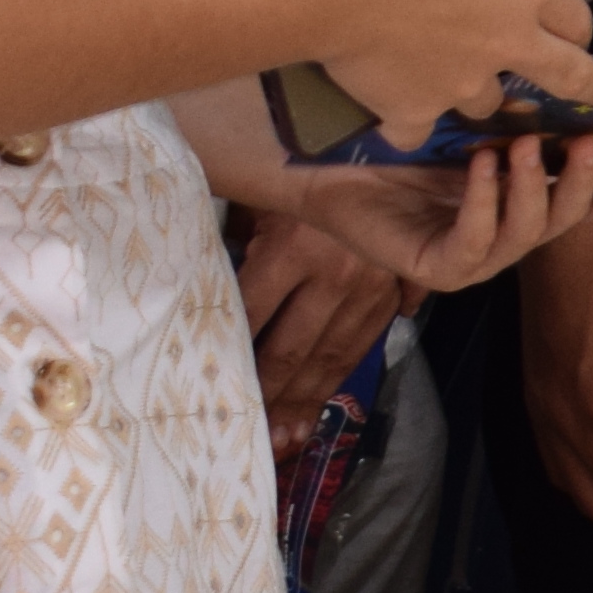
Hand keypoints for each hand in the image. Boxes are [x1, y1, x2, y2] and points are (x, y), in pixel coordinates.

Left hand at [231, 140, 592, 444]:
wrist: (321, 163)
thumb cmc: (392, 140)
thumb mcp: (466, 120)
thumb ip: (517, 116)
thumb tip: (570, 78)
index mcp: (517, 204)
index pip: (584, 205)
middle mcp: (502, 236)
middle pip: (562, 221)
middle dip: (581, 183)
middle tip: (588, 142)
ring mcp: (471, 259)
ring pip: (524, 235)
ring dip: (533, 191)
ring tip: (530, 147)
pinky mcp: (435, 270)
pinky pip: (472, 244)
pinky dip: (484, 205)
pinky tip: (483, 168)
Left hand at [231, 174, 413, 448]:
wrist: (396, 153)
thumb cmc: (311, 168)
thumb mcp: (266, 191)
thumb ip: (237, 232)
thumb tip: (196, 277)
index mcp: (292, 245)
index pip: (250, 311)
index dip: (229, 349)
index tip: (208, 384)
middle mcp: (332, 274)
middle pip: (290, 348)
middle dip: (266, 394)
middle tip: (244, 432)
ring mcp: (367, 289)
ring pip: (329, 358)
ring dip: (302, 402)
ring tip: (280, 439)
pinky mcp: (391, 295)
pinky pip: (360, 349)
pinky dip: (336, 383)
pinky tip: (316, 409)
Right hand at [303, 0, 592, 136]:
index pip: (578, 19)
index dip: (577, 25)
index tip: (574, 31)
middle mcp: (507, 45)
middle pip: (567, 77)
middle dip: (584, 85)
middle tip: (592, 92)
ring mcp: (461, 84)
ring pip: (486, 103)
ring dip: (479, 91)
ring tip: (457, 78)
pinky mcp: (413, 109)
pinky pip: (417, 130)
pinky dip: (409, 122)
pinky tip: (398, 113)